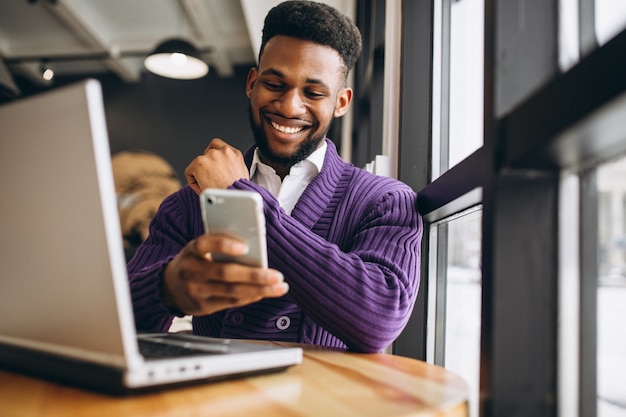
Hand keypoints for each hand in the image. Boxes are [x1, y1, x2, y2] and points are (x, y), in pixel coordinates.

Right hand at [162, 233, 287, 315]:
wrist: (169, 287)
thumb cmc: (195, 261)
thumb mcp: (201, 249)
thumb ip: (220, 246)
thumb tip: (254, 249)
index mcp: (192, 250)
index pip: (205, 244)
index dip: (223, 244)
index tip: (245, 246)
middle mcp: (191, 271)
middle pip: (225, 273)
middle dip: (254, 275)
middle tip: (277, 275)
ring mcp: (196, 291)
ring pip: (231, 291)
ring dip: (259, 290)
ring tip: (279, 287)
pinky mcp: (203, 306)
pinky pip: (230, 302)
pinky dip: (250, 297)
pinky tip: (264, 293)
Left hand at [185, 138, 249, 194]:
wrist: (235, 200)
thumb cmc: (238, 193)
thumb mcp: (241, 175)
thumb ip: (232, 167)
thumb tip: (225, 170)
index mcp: (235, 154)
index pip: (219, 146)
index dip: (214, 157)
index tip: (214, 167)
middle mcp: (224, 152)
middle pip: (207, 153)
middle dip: (207, 166)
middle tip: (211, 180)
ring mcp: (211, 156)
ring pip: (198, 163)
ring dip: (201, 173)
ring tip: (208, 186)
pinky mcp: (200, 163)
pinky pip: (190, 171)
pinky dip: (193, 181)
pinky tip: (202, 188)